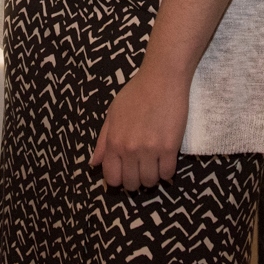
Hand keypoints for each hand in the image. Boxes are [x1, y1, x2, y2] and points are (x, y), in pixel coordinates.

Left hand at [89, 64, 190, 190]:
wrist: (161, 79)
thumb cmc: (135, 93)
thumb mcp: (112, 114)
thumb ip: (103, 141)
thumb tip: (94, 164)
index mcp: (113, 141)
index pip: (112, 177)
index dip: (118, 180)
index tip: (125, 175)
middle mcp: (129, 149)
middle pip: (131, 184)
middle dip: (135, 181)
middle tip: (140, 170)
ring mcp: (150, 149)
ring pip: (150, 182)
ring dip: (152, 178)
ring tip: (154, 166)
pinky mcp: (169, 147)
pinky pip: (168, 173)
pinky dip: (167, 173)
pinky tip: (165, 162)